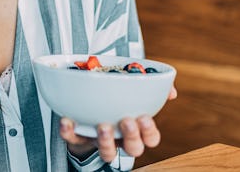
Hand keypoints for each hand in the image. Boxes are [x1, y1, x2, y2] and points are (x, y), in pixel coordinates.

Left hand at [59, 85, 177, 162]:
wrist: (87, 103)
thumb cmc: (116, 97)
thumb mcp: (134, 87)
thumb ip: (153, 86)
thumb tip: (170, 91)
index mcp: (136, 127)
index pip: (151, 138)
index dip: (150, 132)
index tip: (144, 117)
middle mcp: (119, 137)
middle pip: (133, 148)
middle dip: (132, 137)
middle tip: (126, 120)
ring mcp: (99, 139)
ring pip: (107, 153)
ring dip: (106, 142)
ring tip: (103, 126)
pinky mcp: (78, 137)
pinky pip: (72, 139)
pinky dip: (69, 132)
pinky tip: (68, 120)